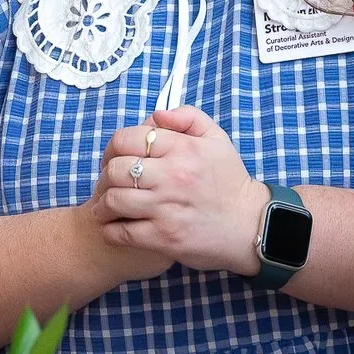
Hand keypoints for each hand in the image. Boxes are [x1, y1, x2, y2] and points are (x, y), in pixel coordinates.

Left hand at [92, 108, 268, 275]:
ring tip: (104, 207)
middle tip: (107, 183)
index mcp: (183, 149)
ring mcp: (167, 209)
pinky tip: (114, 228)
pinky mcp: (164, 238)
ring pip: (114, 200)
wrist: (250, 227)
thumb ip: (188, 118)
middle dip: (105, 176)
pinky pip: (121, 232)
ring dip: (103, 204)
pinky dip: (111, 230)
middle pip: (115, 169)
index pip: (127, 139)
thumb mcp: (218, 140)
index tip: (114, 158)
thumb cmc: (231, 183)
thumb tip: (157, 114)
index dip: (113, 148)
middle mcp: (173, 176)